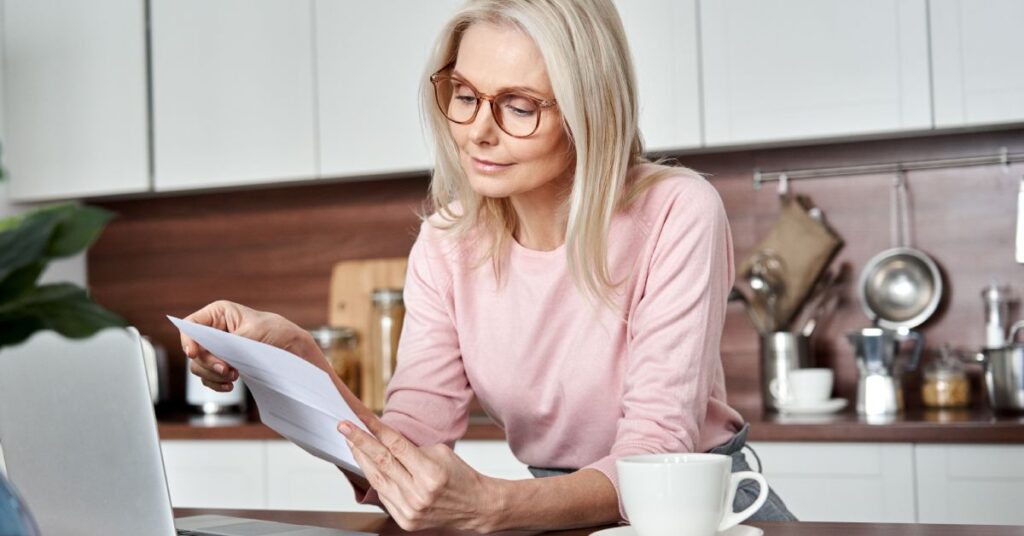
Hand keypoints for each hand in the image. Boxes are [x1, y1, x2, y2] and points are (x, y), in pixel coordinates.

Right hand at [180, 300, 325, 391]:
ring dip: (213, 375)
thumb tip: (216, 355)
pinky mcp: (223, 364)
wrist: (292, 347)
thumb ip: (232, 342)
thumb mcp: (255, 332)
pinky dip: (216, 383)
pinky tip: (229, 386)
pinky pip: (208, 378)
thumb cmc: (277, 330)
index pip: (191, 325)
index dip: (188, 340)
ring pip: (199, 366)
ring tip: (233, 376)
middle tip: (227, 370)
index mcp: (219, 314)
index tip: (194, 353)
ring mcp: (217, 349)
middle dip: (208, 363)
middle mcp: (213, 331)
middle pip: (194, 350)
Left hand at [339, 418, 504, 532]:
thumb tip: (383, 439)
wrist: (475, 507)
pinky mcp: (405, 520)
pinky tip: (368, 464)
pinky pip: (383, 494)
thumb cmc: (460, 476)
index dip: (375, 429)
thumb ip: (411, 448)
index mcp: (431, 473)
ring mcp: (410, 510)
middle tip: (343, 426)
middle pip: (381, 461)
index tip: (359, 416)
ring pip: (377, 479)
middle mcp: (418, 493)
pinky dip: (374, 477)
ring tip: (351, 442)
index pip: (395, 446)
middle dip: (359, 441)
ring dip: (361, 459)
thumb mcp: (440, 452)